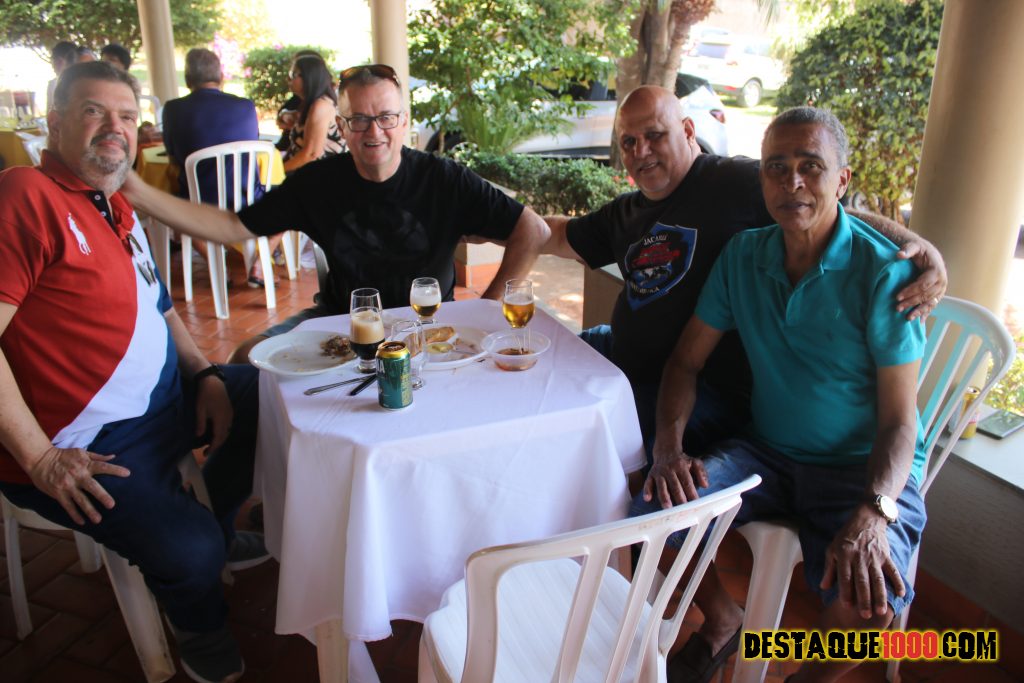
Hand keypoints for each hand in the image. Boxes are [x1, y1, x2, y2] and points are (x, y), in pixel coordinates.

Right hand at [25, 446, 130, 524]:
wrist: (40, 459)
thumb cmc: (63, 455)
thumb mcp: (80, 452)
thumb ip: (97, 456)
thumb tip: (113, 457)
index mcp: (85, 464)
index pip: (103, 467)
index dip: (115, 470)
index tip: (127, 474)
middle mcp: (77, 475)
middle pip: (92, 487)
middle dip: (102, 496)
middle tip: (111, 505)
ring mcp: (67, 485)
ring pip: (80, 500)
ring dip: (89, 510)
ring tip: (98, 520)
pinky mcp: (58, 493)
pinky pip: (68, 506)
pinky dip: (74, 514)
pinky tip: (81, 522)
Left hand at [194, 376, 232, 453]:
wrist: (213, 382)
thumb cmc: (204, 395)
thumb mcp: (199, 409)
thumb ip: (200, 423)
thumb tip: (199, 436)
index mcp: (220, 419)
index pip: (218, 437)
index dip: (213, 447)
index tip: (206, 453)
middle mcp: (227, 418)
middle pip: (224, 436)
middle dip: (216, 445)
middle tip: (207, 451)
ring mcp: (230, 414)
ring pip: (227, 431)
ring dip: (220, 438)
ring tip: (211, 442)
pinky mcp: (230, 411)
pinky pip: (228, 425)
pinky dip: (223, 432)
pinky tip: (216, 431)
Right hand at [642, 443, 707, 508]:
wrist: (666, 450)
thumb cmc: (682, 460)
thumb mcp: (695, 462)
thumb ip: (701, 473)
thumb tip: (705, 485)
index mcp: (681, 466)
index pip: (687, 482)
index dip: (691, 492)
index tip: (695, 503)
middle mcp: (669, 469)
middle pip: (675, 485)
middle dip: (679, 497)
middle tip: (683, 508)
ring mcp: (659, 472)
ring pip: (662, 486)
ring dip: (664, 496)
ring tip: (667, 507)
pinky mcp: (651, 474)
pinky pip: (648, 483)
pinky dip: (647, 491)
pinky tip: (647, 499)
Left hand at [820, 504, 904, 618]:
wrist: (866, 519)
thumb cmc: (846, 537)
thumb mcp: (832, 549)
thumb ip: (829, 569)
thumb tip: (823, 587)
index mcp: (844, 556)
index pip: (845, 576)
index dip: (846, 591)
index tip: (847, 605)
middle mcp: (859, 558)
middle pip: (862, 581)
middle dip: (864, 599)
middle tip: (864, 615)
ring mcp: (874, 557)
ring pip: (878, 579)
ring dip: (880, 596)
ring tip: (880, 611)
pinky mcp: (886, 556)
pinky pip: (893, 571)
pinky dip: (898, 582)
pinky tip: (900, 594)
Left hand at [895, 239, 946, 320]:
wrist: (929, 253)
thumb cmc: (920, 250)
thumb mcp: (914, 246)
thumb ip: (907, 249)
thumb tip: (899, 255)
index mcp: (937, 270)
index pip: (924, 284)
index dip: (911, 291)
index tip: (897, 296)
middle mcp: (942, 281)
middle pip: (926, 295)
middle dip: (912, 302)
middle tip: (897, 308)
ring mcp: (941, 289)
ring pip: (930, 302)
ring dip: (919, 311)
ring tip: (908, 318)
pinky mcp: (938, 294)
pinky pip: (932, 305)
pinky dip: (926, 313)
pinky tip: (919, 322)